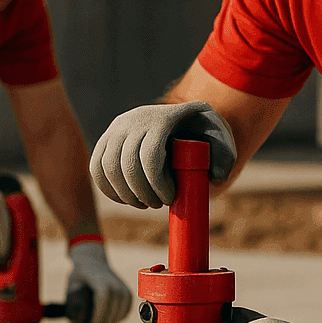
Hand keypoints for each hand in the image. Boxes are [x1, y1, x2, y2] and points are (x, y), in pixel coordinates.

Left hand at [66, 241, 132, 322]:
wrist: (93, 261)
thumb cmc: (80, 275)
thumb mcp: (72, 285)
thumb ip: (72, 302)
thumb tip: (76, 321)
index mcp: (99, 279)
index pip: (103, 297)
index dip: (99, 313)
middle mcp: (114, 282)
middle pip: (114, 306)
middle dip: (104, 321)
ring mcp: (123, 287)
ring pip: (122, 310)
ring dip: (112, 321)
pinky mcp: (128, 291)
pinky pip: (127, 309)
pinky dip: (120, 317)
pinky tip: (111, 320)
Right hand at [90, 101, 236, 208]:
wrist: (185, 118)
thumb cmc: (205, 135)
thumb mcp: (222, 141)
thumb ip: (225, 158)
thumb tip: (214, 178)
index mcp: (162, 119)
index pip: (150, 157)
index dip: (158, 185)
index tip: (171, 199)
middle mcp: (134, 119)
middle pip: (127, 165)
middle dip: (142, 193)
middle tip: (158, 204)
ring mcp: (117, 128)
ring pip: (107, 168)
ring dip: (124, 194)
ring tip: (144, 203)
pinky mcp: (106, 139)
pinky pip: (96, 167)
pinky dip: (108, 188)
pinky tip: (125, 199)